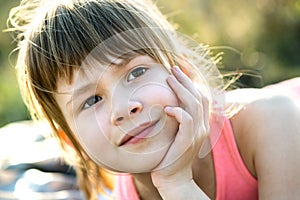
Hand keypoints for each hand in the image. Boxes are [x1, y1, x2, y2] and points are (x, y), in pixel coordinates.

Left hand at [151, 65, 209, 196]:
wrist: (172, 178)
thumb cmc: (170, 154)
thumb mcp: (175, 133)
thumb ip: (177, 119)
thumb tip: (168, 103)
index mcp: (200, 123)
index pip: (201, 97)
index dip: (192, 82)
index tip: (179, 71)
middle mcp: (202, 126)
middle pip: (198, 96)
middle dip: (185, 80)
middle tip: (173, 69)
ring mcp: (196, 134)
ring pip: (193, 105)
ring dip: (181, 90)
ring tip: (169, 79)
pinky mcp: (187, 142)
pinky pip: (187, 121)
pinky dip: (178, 112)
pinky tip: (167, 108)